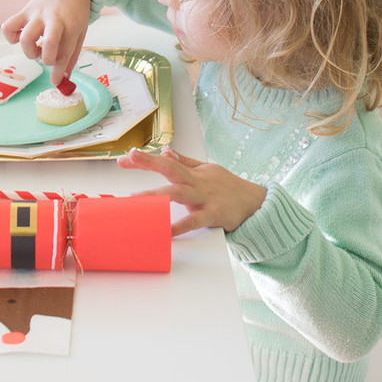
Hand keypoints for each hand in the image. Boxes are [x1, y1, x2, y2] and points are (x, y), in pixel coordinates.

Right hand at [1, 0, 90, 84]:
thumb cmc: (76, 11)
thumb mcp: (81, 31)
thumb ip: (72, 54)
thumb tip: (63, 77)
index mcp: (72, 25)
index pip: (64, 52)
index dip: (58, 70)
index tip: (55, 81)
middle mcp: (54, 19)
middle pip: (49, 43)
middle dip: (46, 58)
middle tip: (47, 58)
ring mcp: (37, 14)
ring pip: (25, 38)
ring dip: (29, 51)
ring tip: (36, 48)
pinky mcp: (24, 11)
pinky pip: (8, 26)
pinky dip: (11, 37)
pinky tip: (21, 37)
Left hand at [118, 146, 266, 234]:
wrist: (255, 202)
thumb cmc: (228, 186)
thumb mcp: (207, 169)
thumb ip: (185, 161)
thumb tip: (166, 150)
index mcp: (193, 172)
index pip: (166, 161)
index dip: (146, 158)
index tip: (126, 156)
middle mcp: (196, 181)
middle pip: (170, 168)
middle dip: (149, 162)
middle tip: (129, 157)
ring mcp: (204, 197)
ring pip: (178, 193)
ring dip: (156, 194)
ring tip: (136, 199)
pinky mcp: (213, 214)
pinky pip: (194, 220)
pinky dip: (179, 226)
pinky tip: (165, 232)